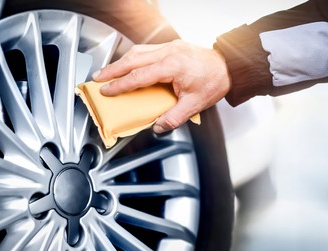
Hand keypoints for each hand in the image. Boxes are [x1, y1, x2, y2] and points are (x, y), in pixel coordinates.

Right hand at [93, 39, 231, 133]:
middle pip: (133, 59)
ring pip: (139, 51)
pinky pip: (148, 49)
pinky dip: (134, 57)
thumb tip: (158, 127)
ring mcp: (171, 46)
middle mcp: (169, 53)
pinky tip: (129, 64)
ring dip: (121, 61)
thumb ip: (173, 117)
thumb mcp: (194, 105)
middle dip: (112, 69)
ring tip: (109, 72)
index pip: (139, 76)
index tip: (106, 90)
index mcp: (172, 67)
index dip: (120, 85)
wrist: (229, 67)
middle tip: (98, 78)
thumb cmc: (214, 81)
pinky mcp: (173, 45)